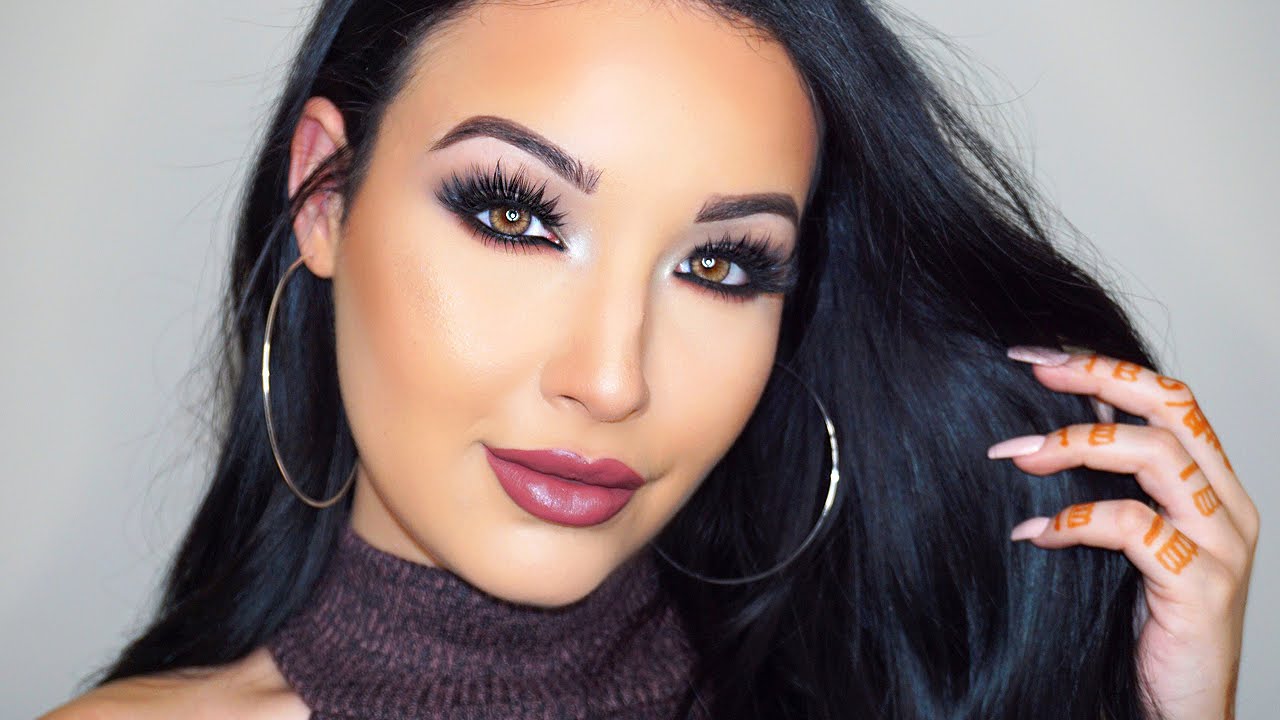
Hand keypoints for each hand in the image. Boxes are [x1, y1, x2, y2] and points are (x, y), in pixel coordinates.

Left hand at [988, 346, 1257, 719]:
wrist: (1176, 710)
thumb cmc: (1142, 626)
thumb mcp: (1123, 544)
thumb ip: (1105, 488)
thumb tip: (1049, 431)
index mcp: (1213, 487)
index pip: (1170, 399)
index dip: (1104, 368)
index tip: (1036, 354)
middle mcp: (1228, 507)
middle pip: (1173, 408)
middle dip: (1098, 378)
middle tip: (1030, 371)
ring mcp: (1222, 547)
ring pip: (1157, 456)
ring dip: (1075, 447)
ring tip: (1014, 455)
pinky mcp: (1202, 588)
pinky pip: (1135, 530)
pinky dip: (1076, 521)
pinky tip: (1033, 533)